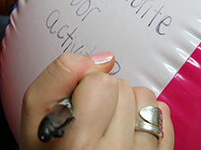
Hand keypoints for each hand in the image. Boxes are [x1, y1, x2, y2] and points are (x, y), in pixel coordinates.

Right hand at [19, 52, 173, 149]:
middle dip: (106, 95)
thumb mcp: (37, 108)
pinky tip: (127, 128)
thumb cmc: (48, 143)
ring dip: (126, 104)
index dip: (85, 85)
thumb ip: (61, 73)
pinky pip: (163, 113)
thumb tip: (104, 59)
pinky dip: (145, 114)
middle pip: (123, 87)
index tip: (77, 103)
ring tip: (107, 123)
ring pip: (145, 97)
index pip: (101, 82)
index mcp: (80, 143)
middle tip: (89, 116)